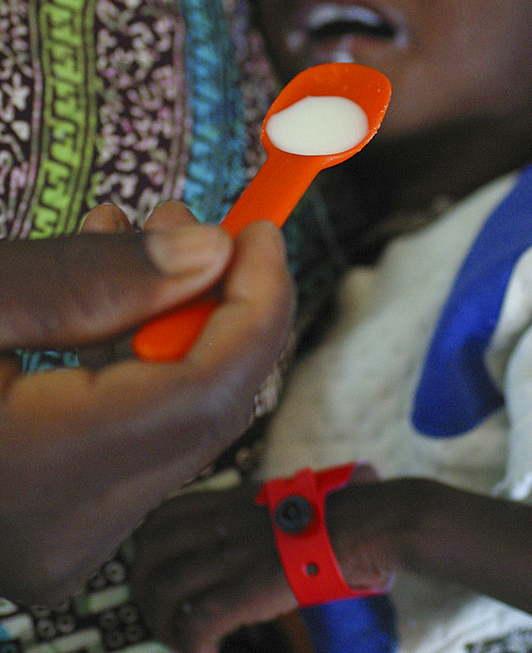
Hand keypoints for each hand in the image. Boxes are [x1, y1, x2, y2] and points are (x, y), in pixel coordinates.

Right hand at [0, 204, 293, 606]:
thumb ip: (90, 280)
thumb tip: (213, 252)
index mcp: (41, 475)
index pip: (209, 392)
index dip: (256, 303)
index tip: (260, 230)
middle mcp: (68, 533)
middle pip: (203, 408)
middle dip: (217, 302)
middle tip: (190, 221)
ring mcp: (62, 539)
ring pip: (175, 418)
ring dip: (174, 322)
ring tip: (135, 237)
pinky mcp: (53, 522)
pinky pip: (135, 433)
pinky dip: (139, 358)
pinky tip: (103, 297)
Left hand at [131, 465, 391, 652]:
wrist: (362, 523)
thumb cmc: (332, 514)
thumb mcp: (278, 502)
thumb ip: (249, 516)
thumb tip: (244, 537)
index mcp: (227, 501)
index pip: (161, 517)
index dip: (147, 550)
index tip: (155, 574)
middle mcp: (221, 524)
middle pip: (149, 552)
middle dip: (142, 588)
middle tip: (158, 615)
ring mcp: (231, 556)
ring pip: (163, 590)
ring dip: (163, 624)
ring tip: (181, 643)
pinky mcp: (245, 590)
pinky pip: (196, 624)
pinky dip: (192, 647)